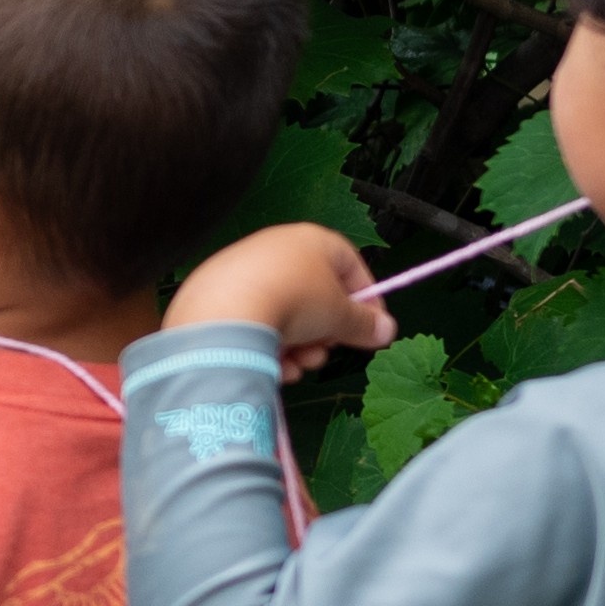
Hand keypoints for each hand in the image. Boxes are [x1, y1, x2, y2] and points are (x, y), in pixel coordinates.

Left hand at [164, 224, 395, 375]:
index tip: (372, 330)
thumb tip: (387, 330)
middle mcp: (277, 248)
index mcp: (312, 240)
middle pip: (315, 295)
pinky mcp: (217, 294)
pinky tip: (271, 365)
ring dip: (299, 346)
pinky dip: (268, 346)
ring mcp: (244, 270)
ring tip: (297, 364)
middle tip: (324, 353)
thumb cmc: (295, 302)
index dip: (366, 299)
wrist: (226, 313)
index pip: (350, 265)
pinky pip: (254, 321)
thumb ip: (365, 324)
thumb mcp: (340, 316)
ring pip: (285, 314)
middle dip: (325, 332)